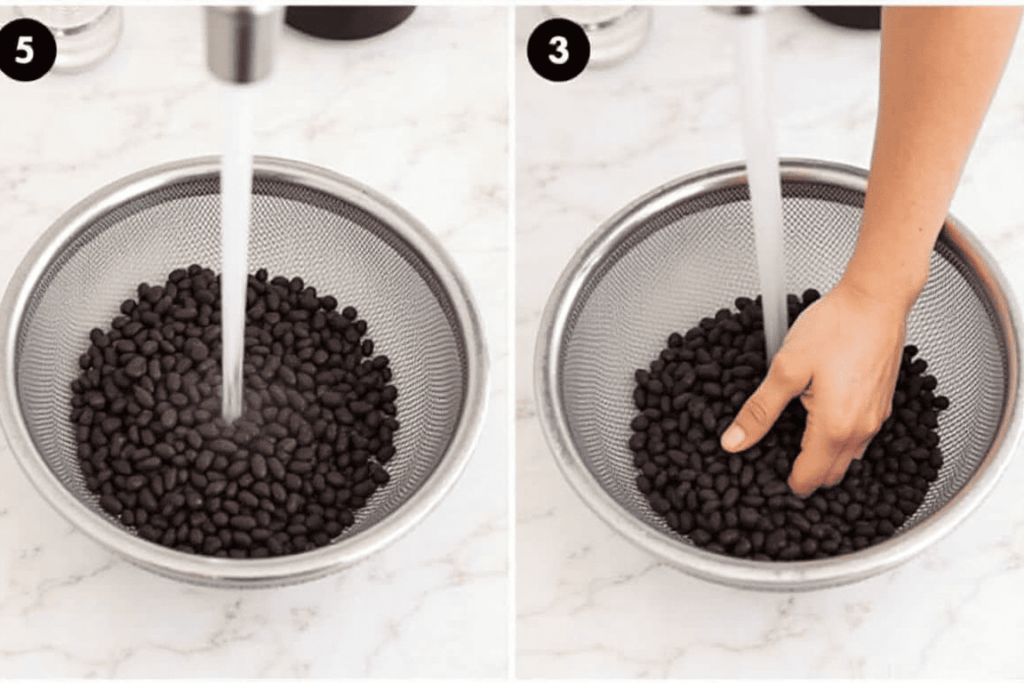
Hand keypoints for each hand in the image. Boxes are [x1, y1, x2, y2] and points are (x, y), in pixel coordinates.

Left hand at [719, 280, 907, 496]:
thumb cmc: (835, 327)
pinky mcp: (881, 403)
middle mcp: (861, 429)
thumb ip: (760, 410)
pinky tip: (820, 420)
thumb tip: (734, 442)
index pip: (810, 477)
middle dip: (806, 476)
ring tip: (795, 443)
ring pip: (848, 458)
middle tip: (777, 463)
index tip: (766, 479)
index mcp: (835, 427)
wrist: (876, 300)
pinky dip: (839, 441)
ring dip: (824, 460)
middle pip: (831, 474)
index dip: (787, 484)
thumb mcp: (786, 369)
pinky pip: (860, 438)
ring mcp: (875, 417)